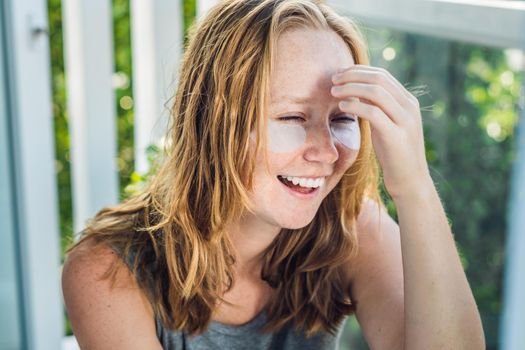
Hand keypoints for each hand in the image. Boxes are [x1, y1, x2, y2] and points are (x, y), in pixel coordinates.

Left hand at [331, 65, 431, 199]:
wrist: (410, 181)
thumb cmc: (393, 153)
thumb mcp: (385, 125)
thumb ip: (376, 107)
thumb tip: (356, 91)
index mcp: (408, 101)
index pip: (382, 75)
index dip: (358, 71)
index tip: (339, 74)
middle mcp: (409, 107)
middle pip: (379, 78)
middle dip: (353, 75)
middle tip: (333, 79)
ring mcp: (405, 121)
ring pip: (376, 92)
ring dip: (351, 88)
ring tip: (333, 92)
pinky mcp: (396, 136)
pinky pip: (374, 113)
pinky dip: (355, 106)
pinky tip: (342, 107)